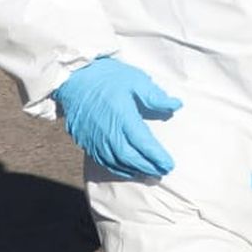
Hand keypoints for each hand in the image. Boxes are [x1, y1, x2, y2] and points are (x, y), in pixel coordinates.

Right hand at [52, 56, 180, 178]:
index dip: (156, 156)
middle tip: (164, 172)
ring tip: (150, 174)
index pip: (143, 143)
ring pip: (116, 162)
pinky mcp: (86, 141)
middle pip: (130, 157)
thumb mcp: (136, 80)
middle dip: (148, 167)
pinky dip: (117, 168)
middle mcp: (108, 132)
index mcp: (123, 117)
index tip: (169, 164)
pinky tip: (127, 169)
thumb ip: (155, 96)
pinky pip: (103, 161)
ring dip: (134, 170)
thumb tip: (176, 105)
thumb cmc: (108, 77)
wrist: (74, 79)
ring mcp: (95, 139)